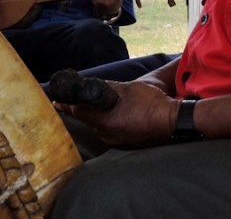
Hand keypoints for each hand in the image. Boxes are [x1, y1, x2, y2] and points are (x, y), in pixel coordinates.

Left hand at [56, 80, 178, 146]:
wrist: (174, 121)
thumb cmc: (152, 102)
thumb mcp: (128, 89)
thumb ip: (106, 88)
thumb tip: (90, 86)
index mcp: (105, 121)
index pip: (79, 110)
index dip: (66, 104)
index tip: (55, 100)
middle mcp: (107, 134)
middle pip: (88, 118)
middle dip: (85, 108)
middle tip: (78, 98)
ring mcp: (116, 141)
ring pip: (99, 124)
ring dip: (99, 115)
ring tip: (107, 105)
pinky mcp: (125, 143)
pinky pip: (110, 130)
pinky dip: (109, 121)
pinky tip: (118, 115)